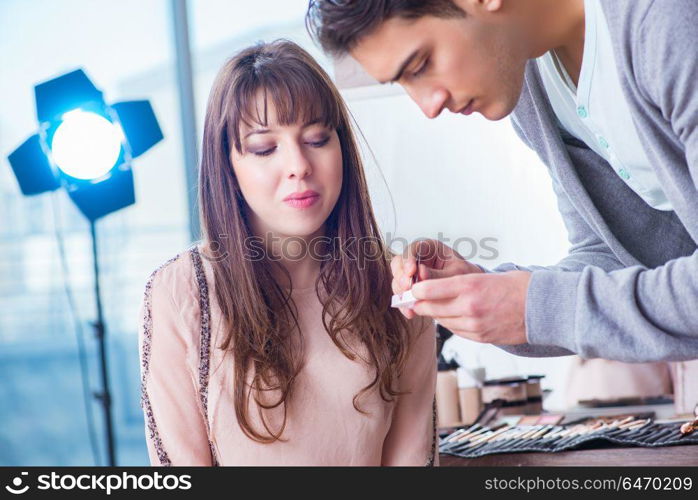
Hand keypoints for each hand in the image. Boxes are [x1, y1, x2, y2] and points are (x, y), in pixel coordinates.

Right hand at [390, 239, 482, 318]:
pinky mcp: (412, 290)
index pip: (413, 249)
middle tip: (407, 288)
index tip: (411, 271)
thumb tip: (420, 274)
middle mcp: (417, 259)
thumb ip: (438, 274)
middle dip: (401, 277)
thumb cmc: (467, 276)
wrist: (472, 292)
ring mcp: (412, 275)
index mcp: (429, 248)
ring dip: (400, 292)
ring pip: (398, 280)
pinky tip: (410, 312)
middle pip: (399, 264)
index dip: (408, 259)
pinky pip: (402, 296)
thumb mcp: (456, 273)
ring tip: (409, 303)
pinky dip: (404, 305)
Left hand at [410, 270, 530, 344]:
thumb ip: (459, 285)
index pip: (427, 290)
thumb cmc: (518, 286)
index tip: (410, 288)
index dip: (415, 290)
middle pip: (429, 308)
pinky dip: (450, 323)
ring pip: (441, 321)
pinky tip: (451, 316)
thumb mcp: (485, 277)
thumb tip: (432, 290)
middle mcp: (469, 307)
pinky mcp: (481, 337)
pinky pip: (456, 330)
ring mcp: (474, 326)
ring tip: (429, 306)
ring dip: (434, 314)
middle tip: (409, 300)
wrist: (547, 308)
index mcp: (469, 286)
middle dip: (418, 304)